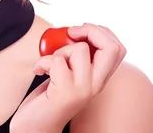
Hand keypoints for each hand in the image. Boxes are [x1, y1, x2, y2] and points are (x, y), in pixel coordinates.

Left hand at [10, 23, 126, 132]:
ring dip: (58, 50)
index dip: (101, 31)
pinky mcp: (65, 92)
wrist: (34, 127)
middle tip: (71, 32)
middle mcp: (96, 85)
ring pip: (80, 49)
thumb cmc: (47, 97)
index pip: (118, 49)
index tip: (79, 31)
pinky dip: (42, 61)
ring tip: (49, 64)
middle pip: (111, 47)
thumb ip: (75, 56)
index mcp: (99, 78)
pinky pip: (56, 61)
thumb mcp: (67, 72)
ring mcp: (83, 90)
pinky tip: (39, 72)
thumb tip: (74, 31)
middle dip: (91, 29)